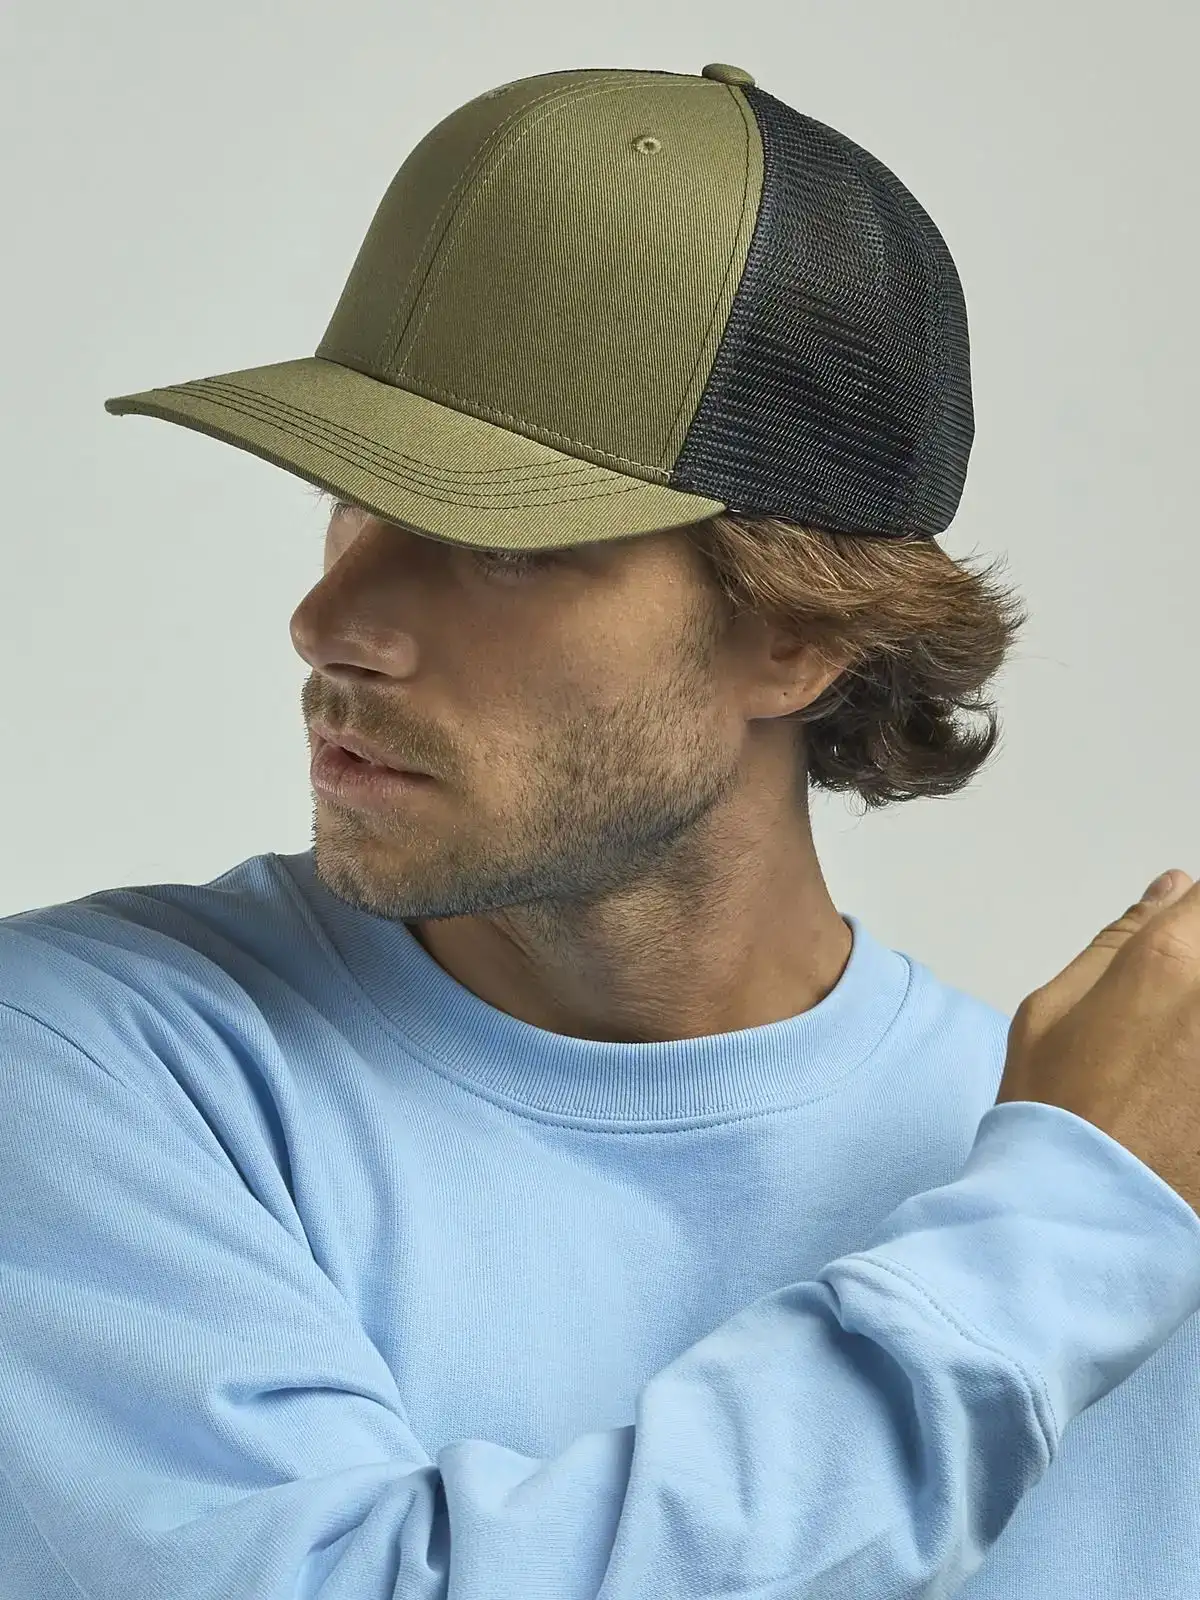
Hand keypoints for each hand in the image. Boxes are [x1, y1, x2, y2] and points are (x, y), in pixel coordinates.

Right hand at [996, 869, 1199, 1214]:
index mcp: (1168, 961)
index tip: (1182, 946)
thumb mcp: (1049, 1012)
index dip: (1193, 922)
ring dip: (1192, 1028)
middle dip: (1194, 971)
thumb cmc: (1054, 1118)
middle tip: (1160, 1032)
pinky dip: (1196, 1073)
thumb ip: (1118, 942)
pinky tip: (1178, 1090)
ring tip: (1168, 1067)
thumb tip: (1170, 893)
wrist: (1082, 1220)